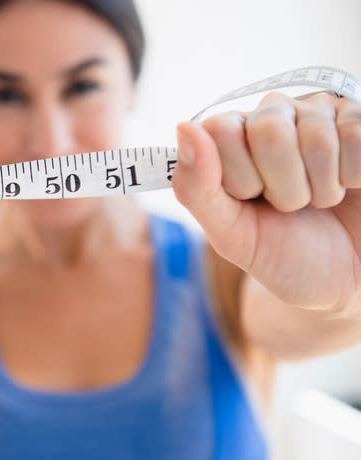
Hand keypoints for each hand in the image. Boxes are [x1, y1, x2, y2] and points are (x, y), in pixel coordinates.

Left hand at [172, 92, 360, 313]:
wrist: (344, 278)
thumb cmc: (283, 255)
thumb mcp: (231, 235)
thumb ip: (196, 188)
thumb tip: (184, 127)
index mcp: (230, 138)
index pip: (220, 129)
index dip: (238, 177)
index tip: (250, 200)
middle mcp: (272, 116)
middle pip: (268, 129)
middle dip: (282, 188)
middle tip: (290, 206)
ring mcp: (319, 113)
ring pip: (317, 136)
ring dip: (322, 188)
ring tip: (321, 201)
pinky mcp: (359, 120)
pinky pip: (357, 134)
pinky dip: (354, 176)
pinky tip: (351, 185)